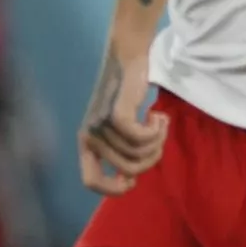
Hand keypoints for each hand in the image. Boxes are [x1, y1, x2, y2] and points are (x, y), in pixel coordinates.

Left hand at [78, 40, 166, 195]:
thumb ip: (120, 150)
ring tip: (159, 122)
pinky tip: (158, 116)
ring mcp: (101, 125)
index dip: (113, 189)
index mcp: (86, 142)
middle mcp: (89, 136)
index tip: (133, 180)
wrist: (128, 57)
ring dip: (158, 140)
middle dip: (152, 159)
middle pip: (129, 169)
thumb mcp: (118, 127)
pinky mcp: (115, 113)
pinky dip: (156, 131)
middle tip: (157, 138)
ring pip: (139, 153)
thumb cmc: (127, 94)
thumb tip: (129, 178)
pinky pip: (141, 138)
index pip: (90, 182)